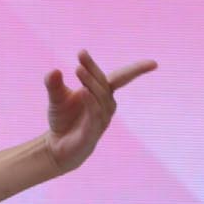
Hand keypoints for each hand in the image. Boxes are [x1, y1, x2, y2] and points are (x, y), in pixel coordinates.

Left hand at [41, 48, 155, 174]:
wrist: (58, 147)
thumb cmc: (63, 119)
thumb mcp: (57, 99)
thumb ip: (54, 85)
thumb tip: (53, 70)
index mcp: (103, 93)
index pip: (120, 77)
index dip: (135, 68)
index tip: (150, 61)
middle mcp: (107, 105)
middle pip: (103, 83)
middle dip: (92, 69)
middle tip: (81, 55)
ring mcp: (102, 119)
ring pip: (99, 97)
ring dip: (90, 82)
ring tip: (78, 69)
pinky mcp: (93, 132)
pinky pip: (95, 114)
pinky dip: (90, 102)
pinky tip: (83, 92)